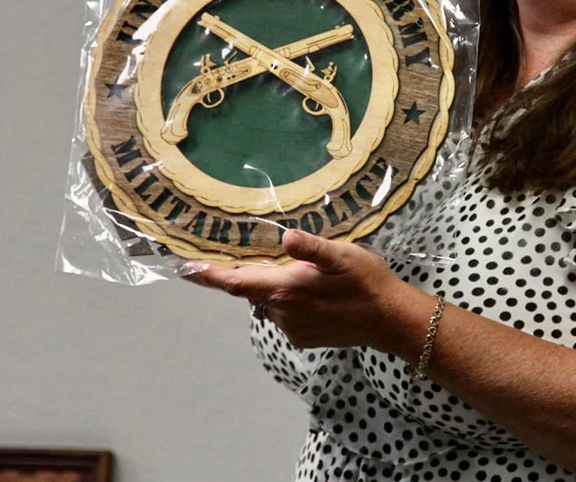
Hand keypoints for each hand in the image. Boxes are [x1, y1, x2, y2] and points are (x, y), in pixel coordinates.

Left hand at [190, 229, 420, 351]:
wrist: (391, 320)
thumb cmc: (367, 282)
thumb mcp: (342, 255)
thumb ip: (312, 247)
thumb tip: (287, 237)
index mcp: (285, 289)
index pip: (234, 283)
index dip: (207, 275)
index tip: (184, 267)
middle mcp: (282, 313)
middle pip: (252, 289)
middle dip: (253, 272)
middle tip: (267, 251)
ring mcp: (291, 329)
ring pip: (271, 301)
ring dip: (279, 286)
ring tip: (309, 273)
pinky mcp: (303, 338)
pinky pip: (286, 314)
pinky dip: (292, 300)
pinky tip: (319, 291)